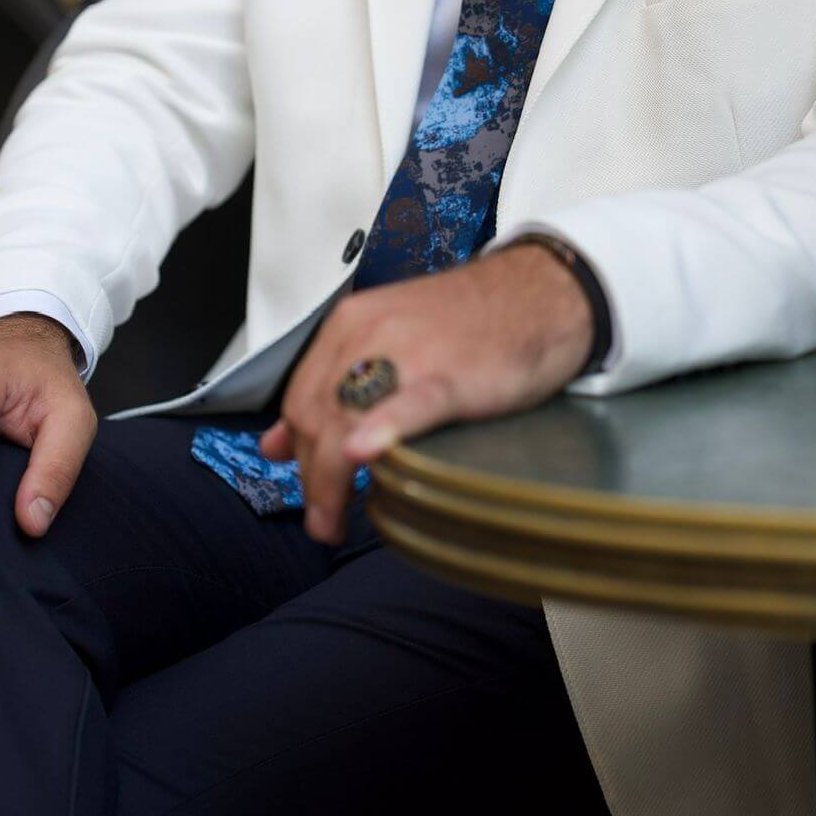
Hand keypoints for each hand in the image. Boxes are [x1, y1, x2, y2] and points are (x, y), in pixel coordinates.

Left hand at [257, 242, 592, 543]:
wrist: (539, 291)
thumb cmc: (470, 323)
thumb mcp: (388, 343)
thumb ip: (332, 387)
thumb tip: (276, 444)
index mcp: (350, 325)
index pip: (301, 398)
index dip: (298, 451)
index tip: (306, 485)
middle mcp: (367, 334)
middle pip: (316, 416)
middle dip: (311, 477)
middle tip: (323, 521)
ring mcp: (408, 354)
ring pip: (348, 419)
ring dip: (331, 481)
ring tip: (333, 524)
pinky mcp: (449, 375)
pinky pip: (408, 404)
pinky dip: (383, 428)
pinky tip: (365, 451)